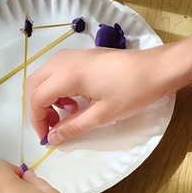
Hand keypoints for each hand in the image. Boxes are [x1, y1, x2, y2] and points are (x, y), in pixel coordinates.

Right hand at [27, 45, 175, 144]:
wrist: (157, 68)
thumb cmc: (132, 92)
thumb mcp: (102, 115)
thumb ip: (73, 126)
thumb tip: (52, 138)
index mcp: (66, 74)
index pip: (36, 98)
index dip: (37, 121)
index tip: (47, 137)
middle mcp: (63, 60)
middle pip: (34, 84)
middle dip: (37, 108)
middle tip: (52, 127)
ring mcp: (72, 54)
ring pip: (44, 76)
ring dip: (47, 97)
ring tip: (67, 114)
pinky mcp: (81, 55)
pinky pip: (57, 70)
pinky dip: (57, 87)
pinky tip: (75, 101)